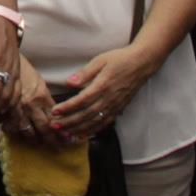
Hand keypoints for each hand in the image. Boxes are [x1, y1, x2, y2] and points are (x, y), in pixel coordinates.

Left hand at [37, 47, 152, 142]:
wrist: (141, 64)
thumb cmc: (119, 59)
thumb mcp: (100, 60)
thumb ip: (85, 73)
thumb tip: (69, 82)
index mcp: (102, 85)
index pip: (82, 100)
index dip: (67, 107)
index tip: (55, 111)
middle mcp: (108, 98)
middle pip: (86, 114)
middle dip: (69, 122)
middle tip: (54, 126)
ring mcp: (114, 106)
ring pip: (94, 122)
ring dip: (78, 129)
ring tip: (65, 133)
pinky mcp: (118, 109)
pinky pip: (104, 124)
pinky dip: (92, 131)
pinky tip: (82, 135)